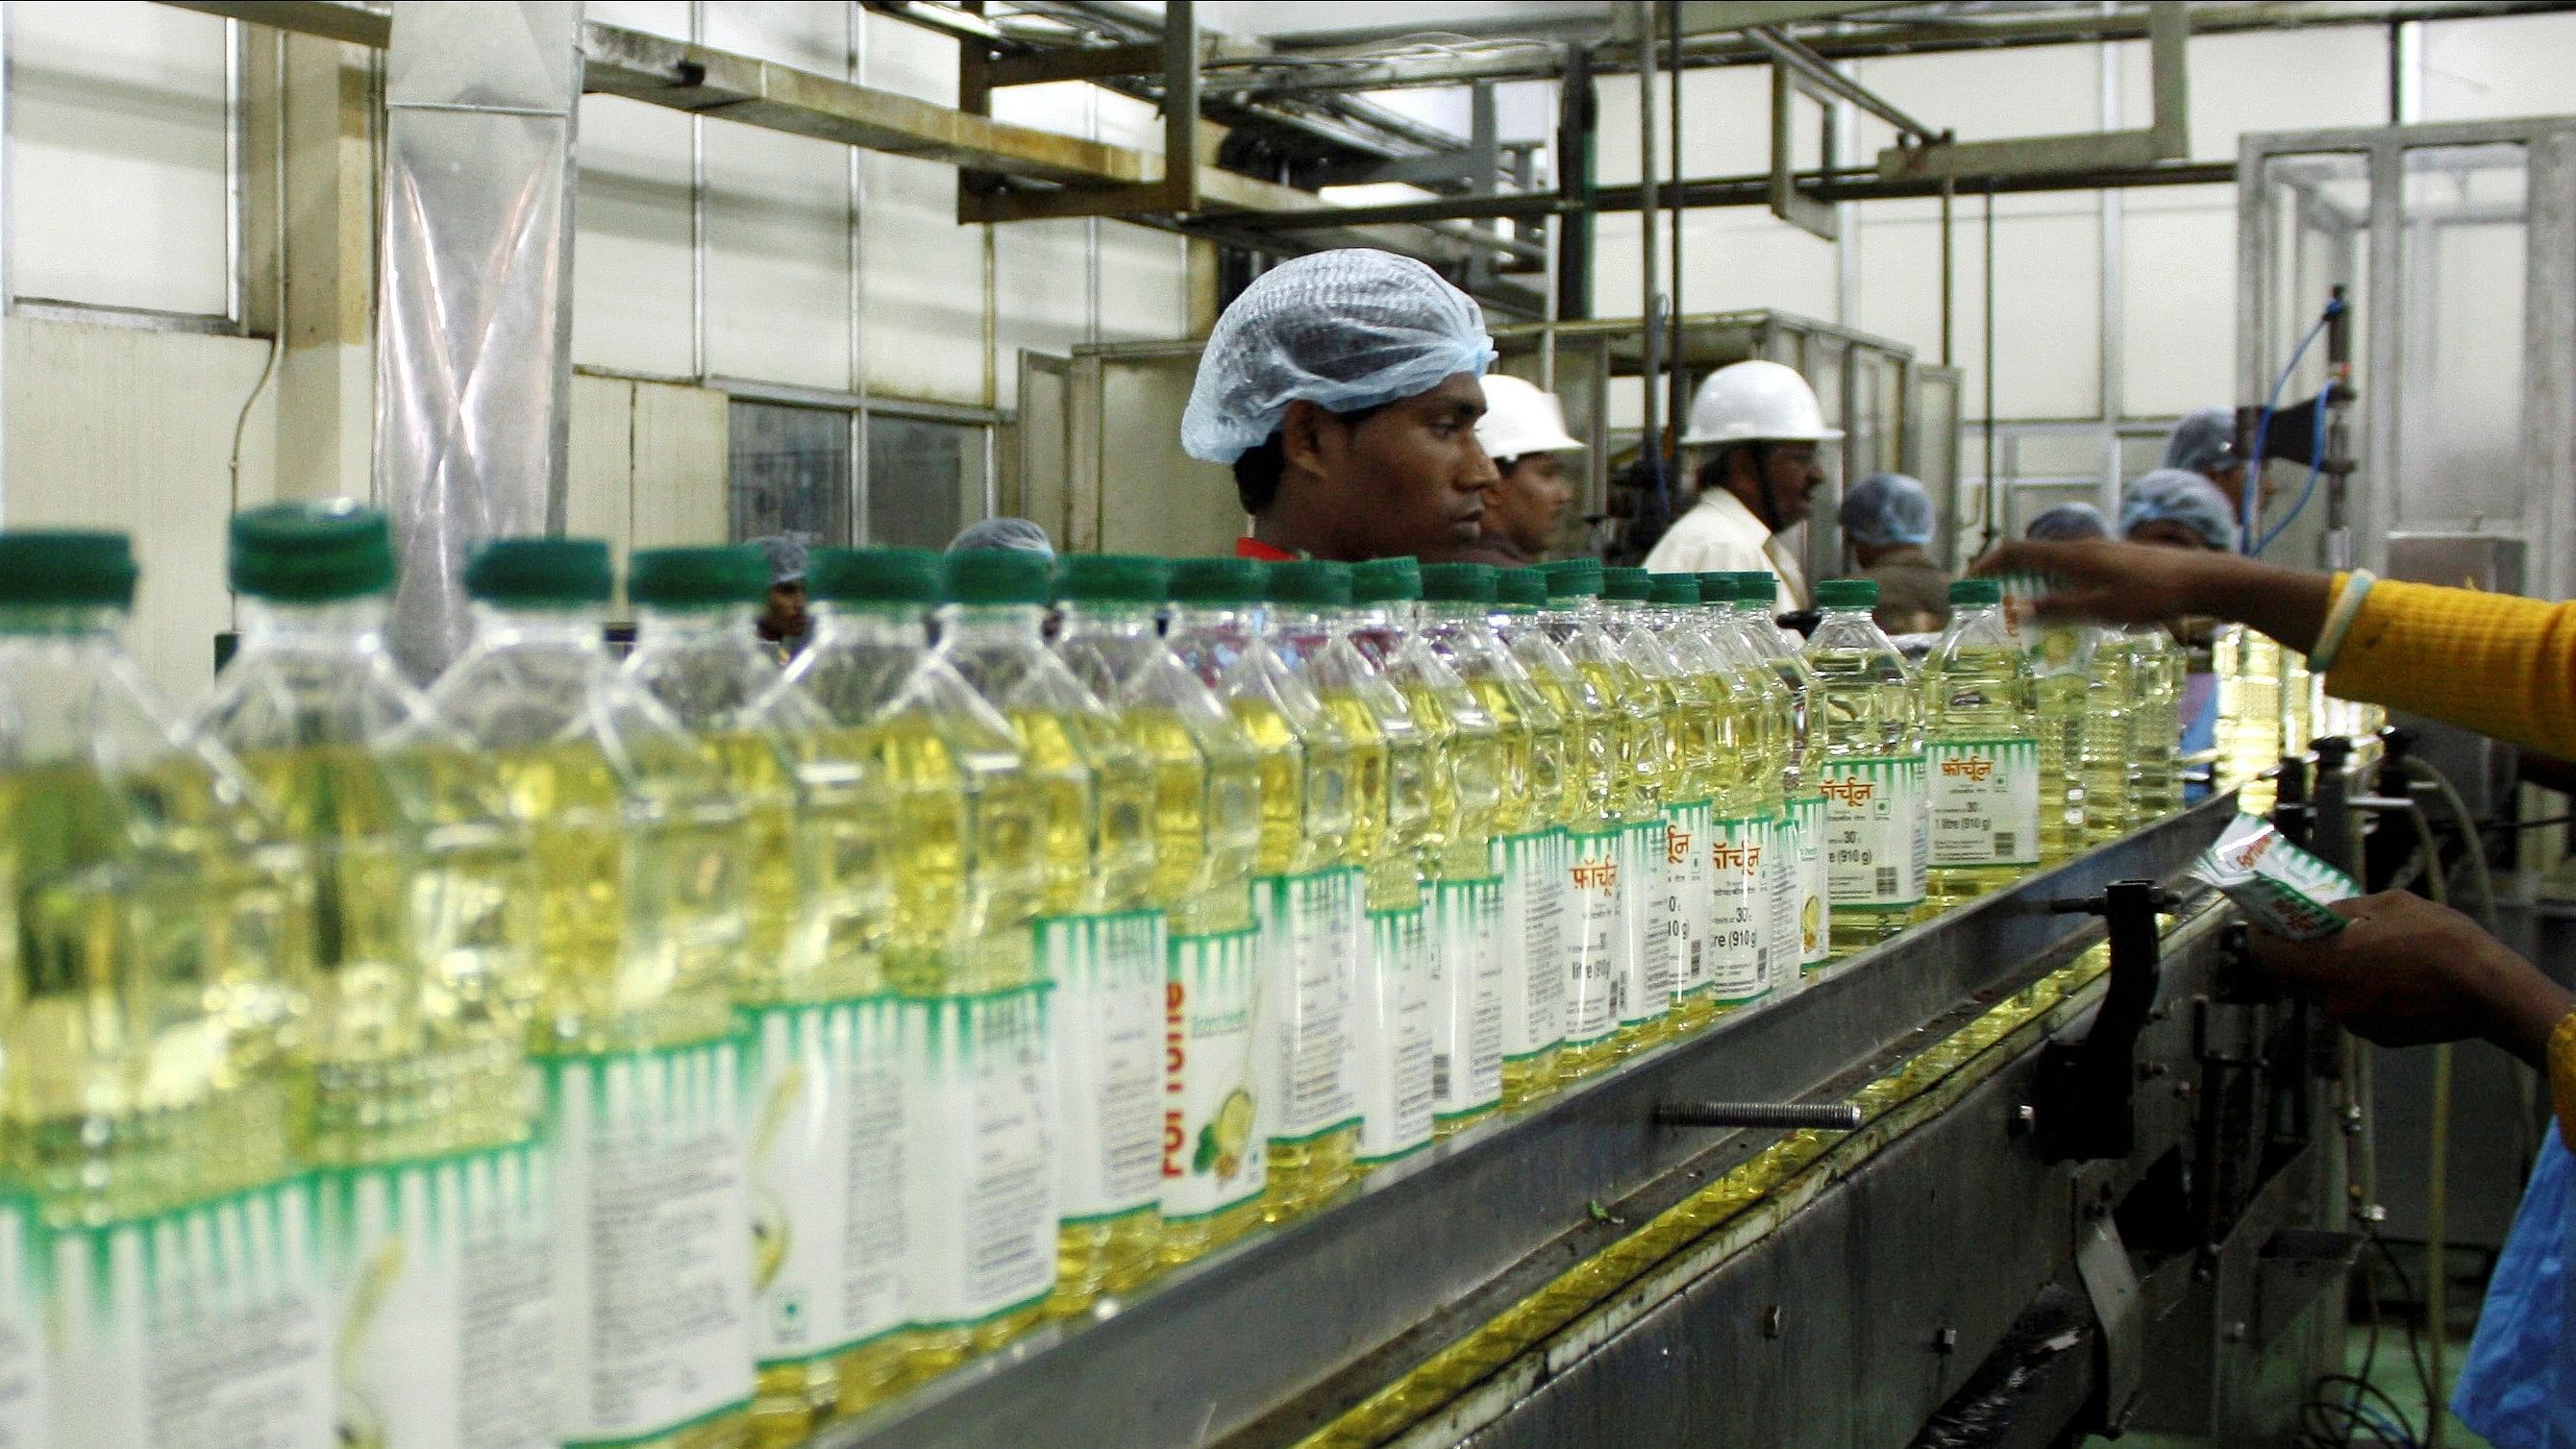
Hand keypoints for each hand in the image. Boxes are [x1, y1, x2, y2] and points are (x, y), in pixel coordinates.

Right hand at [1972, 539, 2332, 652]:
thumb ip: (2058, 609)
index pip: (2015, 551)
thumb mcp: (2102, 609)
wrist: (2205, 580)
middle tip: (1993, 606)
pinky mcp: (2117, 561)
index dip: (1986, 565)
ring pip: (2054, 565)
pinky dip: (2058, 587)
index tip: (1967, 584)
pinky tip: (2069, 611)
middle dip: (2007, 578)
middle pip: (2032, 556)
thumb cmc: (2154, 595)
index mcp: (2072, 555)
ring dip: (2034, 585)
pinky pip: (2074, 571)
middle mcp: (2083, 547)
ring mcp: (2101, 552)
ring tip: (2028, 614)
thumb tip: (2017, 609)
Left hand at [2247, 890, 2575, 1066]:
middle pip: (2292, 976)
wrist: (2489, 989)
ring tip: (2363, 949)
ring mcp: (2355, 1023)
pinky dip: (2359, 991)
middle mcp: (2331, 1000)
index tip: (2266, 921)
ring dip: (2331, 971)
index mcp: (2325, 964)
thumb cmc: (2440, 940)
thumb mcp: (2388, 904)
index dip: (2260, 936)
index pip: (2264, 956)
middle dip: (2297, 952)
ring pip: (2325, 993)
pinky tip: (2389, 975)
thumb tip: (2324, 912)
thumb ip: (2345, 909)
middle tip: (2313, 929)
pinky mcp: (2379, 1037)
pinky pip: (2354, 1009)